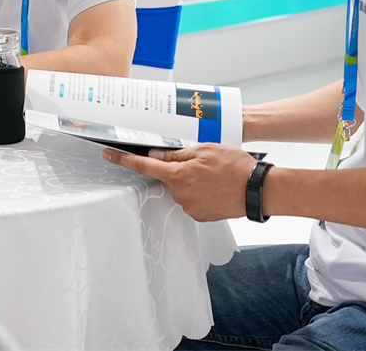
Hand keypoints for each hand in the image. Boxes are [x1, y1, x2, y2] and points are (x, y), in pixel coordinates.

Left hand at [102, 144, 259, 221]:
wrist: (258, 190)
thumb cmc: (235, 166)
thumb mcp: (204, 150)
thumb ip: (177, 154)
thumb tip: (157, 155)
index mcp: (178, 174)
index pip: (143, 166)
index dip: (122, 160)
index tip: (107, 155)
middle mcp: (180, 193)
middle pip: (166, 177)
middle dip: (176, 169)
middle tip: (199, 163)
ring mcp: (189, 207)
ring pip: (179, 188)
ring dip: (189, 180)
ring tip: (213, 175)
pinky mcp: (200, 215)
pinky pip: (190, 199)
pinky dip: (198, 191)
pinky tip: (214, 186)